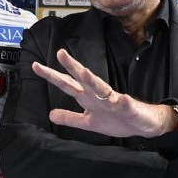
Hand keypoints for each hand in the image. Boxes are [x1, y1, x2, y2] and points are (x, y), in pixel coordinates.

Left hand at [32, 49, 177, 137]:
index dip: (52, 76)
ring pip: (102, 88)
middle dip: (72, 66)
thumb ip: (70, 118)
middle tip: (60, 53)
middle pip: (82, 79)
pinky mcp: (128, 107)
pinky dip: (123, 101)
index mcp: (87, 97)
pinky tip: (121, 98)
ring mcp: (113, 100)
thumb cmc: (116, 120)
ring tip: (83, 72)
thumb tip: (50, 115)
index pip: (66, 84)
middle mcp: (98, 95)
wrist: (142, 124)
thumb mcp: (88, 122)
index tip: (36, 66)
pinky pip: (125, 104)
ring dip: (93, 80)